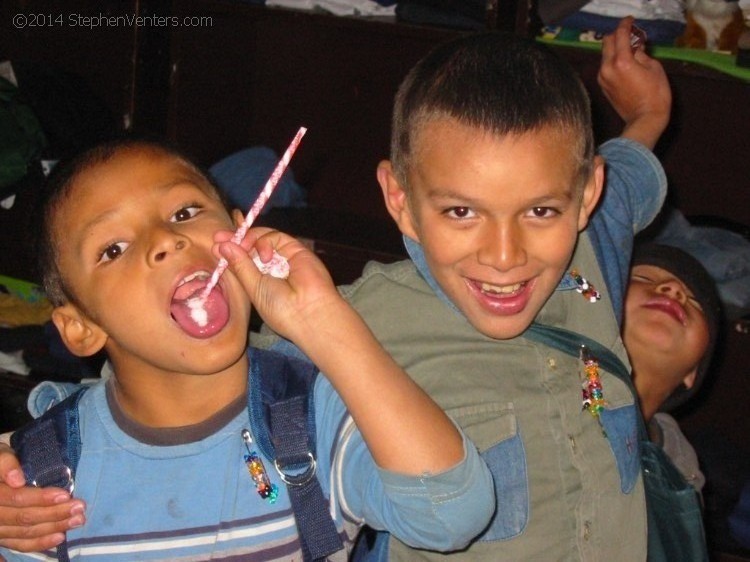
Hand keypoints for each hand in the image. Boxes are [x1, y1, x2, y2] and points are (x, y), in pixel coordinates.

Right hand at [0, 444, 84, 551]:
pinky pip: (20, 544)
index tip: (64, 495)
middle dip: (55, 514)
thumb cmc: (1, 463)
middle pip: (24, 518)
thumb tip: (17, 479)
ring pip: (25, 532)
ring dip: (54, 527)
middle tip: (80, 508)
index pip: (17, 498)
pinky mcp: (3, 536)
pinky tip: (60, 537)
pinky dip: (40, 543)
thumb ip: (6, 464)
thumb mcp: (0, 455)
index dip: (41, 498)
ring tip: (78, 520)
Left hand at [213, 227, 342, 342]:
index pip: (240, 261)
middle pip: (249, 246)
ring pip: (261, 239)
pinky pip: (275, 237)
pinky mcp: (294, 248)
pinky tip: (265, 256)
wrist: (310, 311)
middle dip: (234, 240)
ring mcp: (282, 257)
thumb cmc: (280, 308)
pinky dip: (265, 242)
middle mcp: (270, 268)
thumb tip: (221, 246)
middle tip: (219, 237)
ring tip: (242, 247)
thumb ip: (240, 266)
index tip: (215, 245)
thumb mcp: (253, 288)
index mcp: (258, 281)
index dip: (228, 251)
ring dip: (248, 240)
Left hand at [598, 16, 671, 148]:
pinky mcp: (602, 86)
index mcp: (621, 61)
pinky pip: (605, 67)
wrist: (644, 119)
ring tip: (630, 51)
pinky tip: (624, 65)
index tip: (630, 21)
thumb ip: (641, 53)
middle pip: (607, 42)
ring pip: (604, 55)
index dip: (626, 25)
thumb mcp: (654, 67)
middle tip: (630, 36)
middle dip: (617, 35)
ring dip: (615, 49)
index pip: (620, 35)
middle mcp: (607, 68)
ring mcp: (602, 78)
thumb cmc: (655, 94)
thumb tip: (635, 47)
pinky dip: (613, 61)